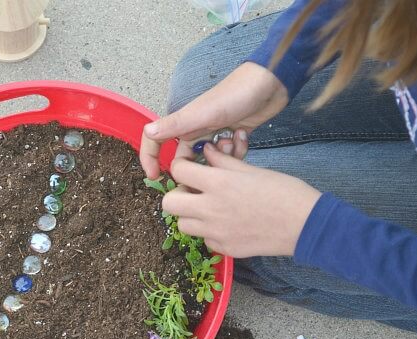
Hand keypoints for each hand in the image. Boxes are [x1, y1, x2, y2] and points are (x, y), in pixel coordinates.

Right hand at [141, 62, 288, 178]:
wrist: (269, 84)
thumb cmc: (234, 95)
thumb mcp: (202, 113)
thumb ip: (175, 124)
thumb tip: (147, 132)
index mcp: (183, 122)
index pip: (155, 141)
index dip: (150, 159)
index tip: (155, 177)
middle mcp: (195, 128)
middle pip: (184, 157)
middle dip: (194, 167)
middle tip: (208, 172)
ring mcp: (214, 132)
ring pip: (208, 159)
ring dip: (220, 158)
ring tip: (231, 142)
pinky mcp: (232, 135)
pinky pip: (228, 155)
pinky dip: (236, 151)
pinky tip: (243, 136)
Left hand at [162, 145, 321, 257]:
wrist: (306, 225)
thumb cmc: (284, 191)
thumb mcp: (251, 169)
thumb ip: (222, 162)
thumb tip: (205, 152)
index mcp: (218, 183)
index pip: (178, 171)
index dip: (180, 165)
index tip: (188, 166)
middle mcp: (210, 209)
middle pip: (169, 203)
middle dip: (177, 194)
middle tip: (193, 191)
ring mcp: (215, 232)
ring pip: (183, 225)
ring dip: (190, 215)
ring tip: (209, 208)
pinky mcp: (225, 248)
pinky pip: (204, 239)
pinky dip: (209, 232)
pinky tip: (226, 224)